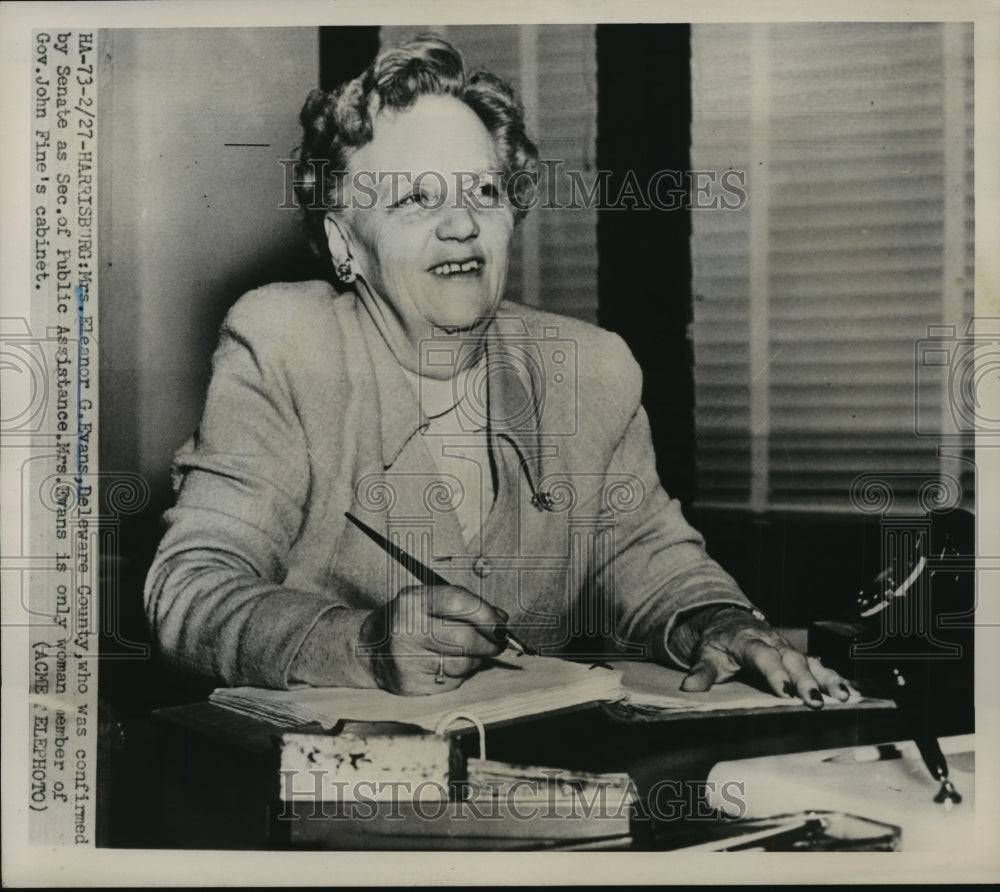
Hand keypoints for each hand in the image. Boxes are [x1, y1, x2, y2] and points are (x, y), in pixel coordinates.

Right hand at [359, 585, 507, 694]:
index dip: (486, 614)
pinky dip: (459, 674)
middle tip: (498, 642)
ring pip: (464, 663)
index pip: (458, 603)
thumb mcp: (427, 600)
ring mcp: (407, 660)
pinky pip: (453, 681)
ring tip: (466, 651)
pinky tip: (447, 664)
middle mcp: (407, 630)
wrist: (369, 648)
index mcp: (412, 601)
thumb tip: (501, 620)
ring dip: (476, 659)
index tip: (502, 623)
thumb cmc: (408, 620)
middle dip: (490, 642)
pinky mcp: (411, 685)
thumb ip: (464, 605)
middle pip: (466, 638)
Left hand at [678, 606, 853, 708]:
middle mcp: (773, 643)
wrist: (729, 622)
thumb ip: (701, 672)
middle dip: (805, 680)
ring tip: (843, 696)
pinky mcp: (799, 656)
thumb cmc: (720, 643)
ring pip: (811, 662)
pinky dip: (835, 677)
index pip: (763, 657)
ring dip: (827, 679)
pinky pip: (819, 666)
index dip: (774, 673)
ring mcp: (789, 649)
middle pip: (792, 660)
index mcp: (749, 643)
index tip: (784, 691)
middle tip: (816, 701)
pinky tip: (850, 692)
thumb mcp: (706, 655)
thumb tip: (690, 686)